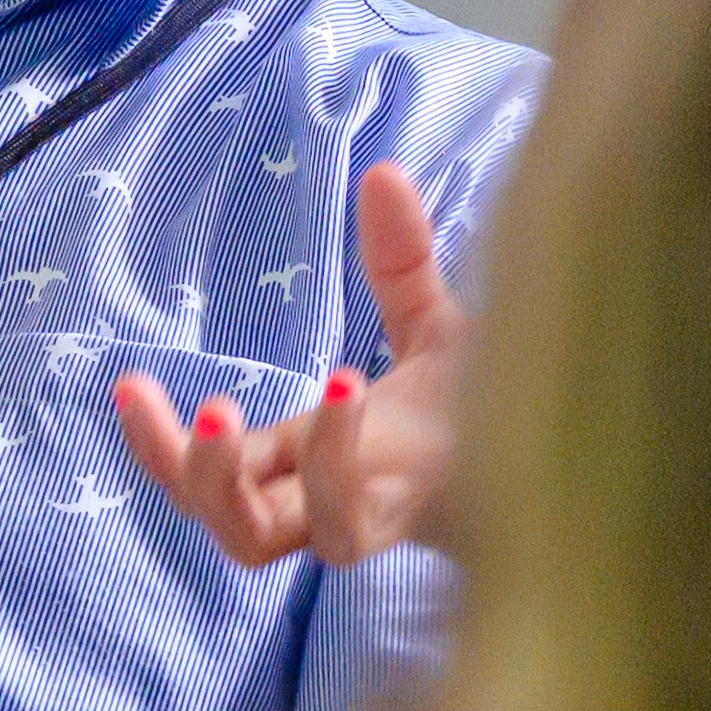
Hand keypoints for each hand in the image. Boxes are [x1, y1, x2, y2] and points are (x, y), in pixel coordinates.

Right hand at [114, 163, 468, 571]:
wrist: (582, 469)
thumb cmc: (499, 415)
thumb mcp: (438, 330)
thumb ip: (402, 265)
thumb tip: (382, 171)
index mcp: (314, 468)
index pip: (213, 478)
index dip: (162, 443)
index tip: (128, 385)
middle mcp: (328, 507)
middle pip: (226, 525)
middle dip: (187, 470)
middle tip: (183, 406)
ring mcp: (366, 524)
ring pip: (261, 538)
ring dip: (229, 481)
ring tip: (226, 411)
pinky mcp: (407, 531)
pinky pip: (346, 522)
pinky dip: (330, 459)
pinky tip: (341, 386)